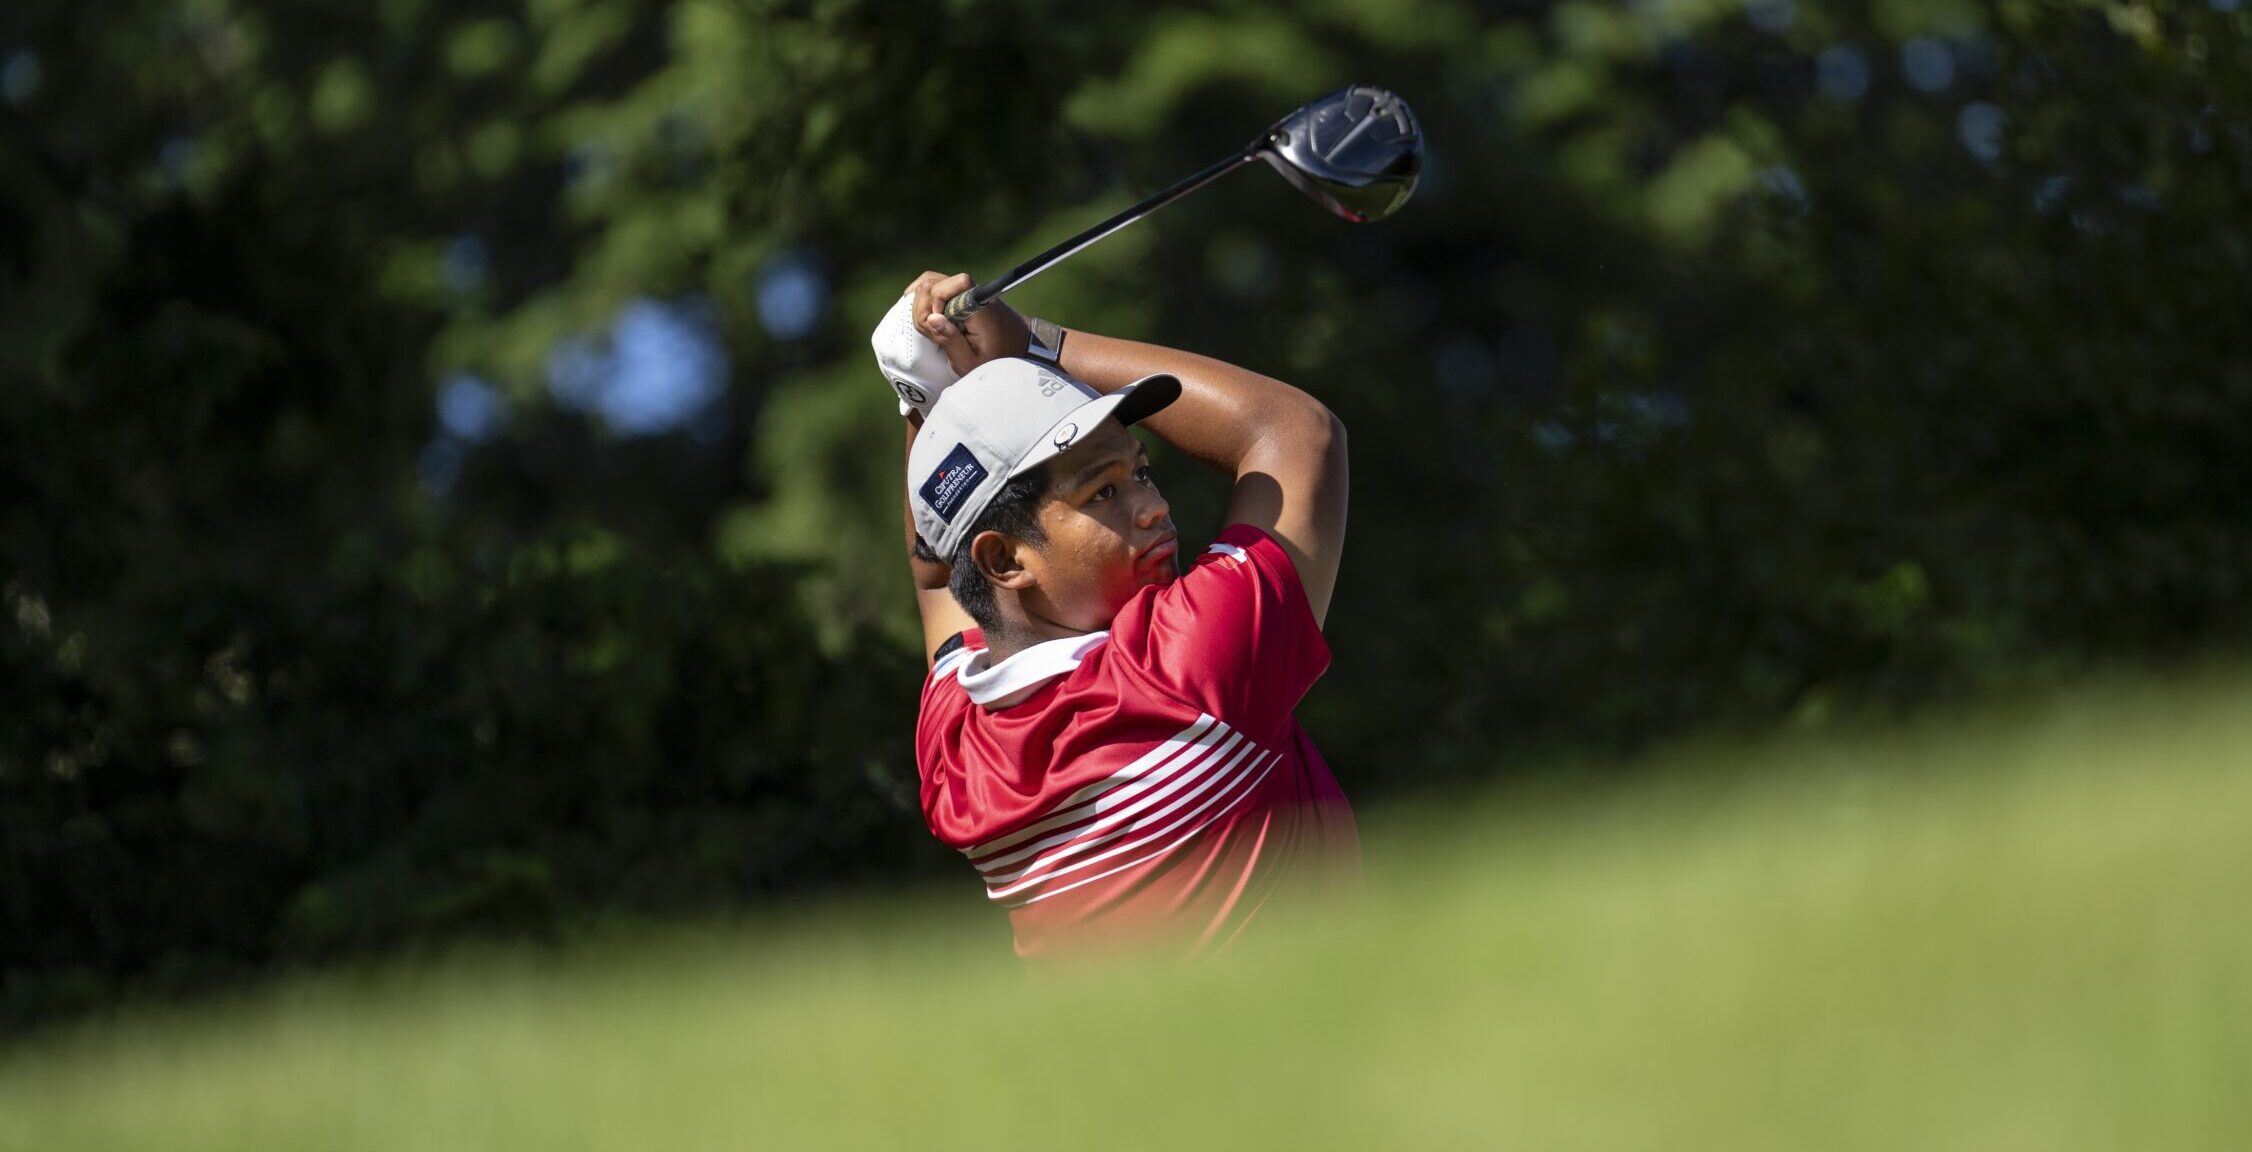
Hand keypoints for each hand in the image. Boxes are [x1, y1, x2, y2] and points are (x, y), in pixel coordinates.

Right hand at [908, 271, 1030, 376]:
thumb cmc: (996, 358)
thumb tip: (932, 318)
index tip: (938, 323)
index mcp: (980, 307)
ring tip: (928, 324)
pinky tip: (922, 311)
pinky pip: (937, 285)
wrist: (1019, 348)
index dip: (938, 300)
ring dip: (922, 301)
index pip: (957, 282)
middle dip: (923, 305)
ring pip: (932, 281)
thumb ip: (951, 341)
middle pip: (935, 282)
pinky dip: (925, 296)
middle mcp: (973, 293)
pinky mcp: (961, 294)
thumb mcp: (972, 361)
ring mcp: (966, 291)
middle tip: (930, 329)